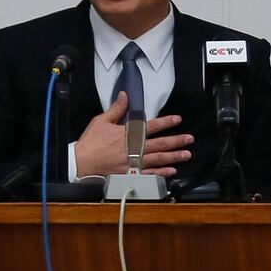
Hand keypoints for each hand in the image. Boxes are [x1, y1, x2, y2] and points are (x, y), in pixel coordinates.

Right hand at [73, 92, 194, 180]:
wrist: (81, 163)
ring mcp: (133, 163)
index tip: (177, 119)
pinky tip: (172, 171)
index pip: (151, 126)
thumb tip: (124, 95)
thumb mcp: (102, 121)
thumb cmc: (91, 142)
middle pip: (159, 144)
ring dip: (173, 157)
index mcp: (128, 134)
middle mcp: (133, 149)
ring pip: (158, 159)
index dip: (165, 122)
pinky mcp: (130, 174)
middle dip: (176, 141)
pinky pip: (150, 174)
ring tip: (186, 155)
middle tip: (189, 139)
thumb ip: (116, 109)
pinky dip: (162, 173)